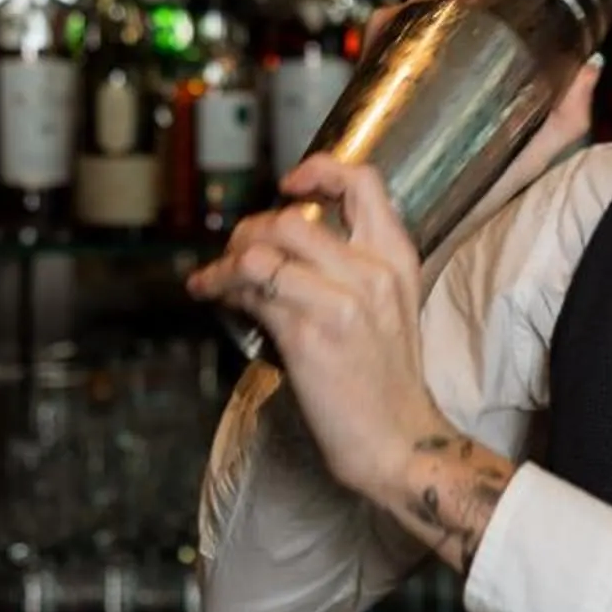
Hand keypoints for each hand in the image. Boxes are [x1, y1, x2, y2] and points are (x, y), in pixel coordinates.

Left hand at [187, 155, 445, 504]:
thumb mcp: (388, 308)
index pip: (362, 183)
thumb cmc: (385, 382)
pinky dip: (222, 289)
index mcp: (396, 259)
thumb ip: (352, 270)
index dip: (319, 170)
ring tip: (214, 279)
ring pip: (261, 253)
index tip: (289, 185)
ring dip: (225, 263)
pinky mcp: (308, 336)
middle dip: (248, 232)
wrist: (399, 442)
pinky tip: (213, 297)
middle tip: (234, 254)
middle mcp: (372, 272)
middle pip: (291, 220)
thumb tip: (285, 247)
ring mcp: (341, 303)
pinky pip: (251, 292)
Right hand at [367, 0, 597, 225]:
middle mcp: (432, 59)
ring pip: (409, 6)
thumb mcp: (533, 151)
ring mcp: (403, 71)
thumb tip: (594, 64)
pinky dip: (388, 17)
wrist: (431, 236)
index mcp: (467, 62)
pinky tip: (408, 14)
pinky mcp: (374, 90)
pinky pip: (376, 42)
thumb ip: (567, 116)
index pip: (472, 4)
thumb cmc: (478, 196)